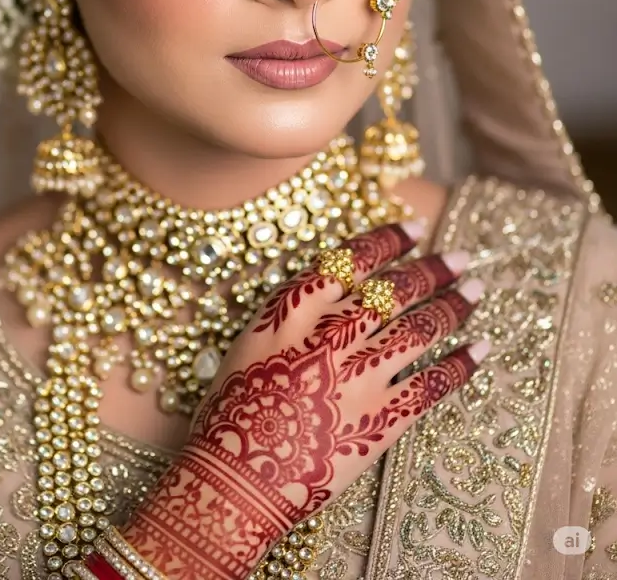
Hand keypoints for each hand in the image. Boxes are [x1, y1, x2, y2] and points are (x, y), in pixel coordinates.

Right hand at [124, 222, 486, 579]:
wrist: (233, 483)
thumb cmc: (232, 415)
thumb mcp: (251, 346)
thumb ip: (293, 316)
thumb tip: (334, 294)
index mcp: (292, 312)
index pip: (350, 260)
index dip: (387, 241)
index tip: (413, 229)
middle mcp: (329, 336)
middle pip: (393, 290)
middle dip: (432, 269)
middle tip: (460, 257)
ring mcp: (357, 377)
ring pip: (418, 329)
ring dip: (452, 306)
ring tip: (475, 292)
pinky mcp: (379, 420)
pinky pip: (430, 384)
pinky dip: (460, 365)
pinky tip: (481, 349)